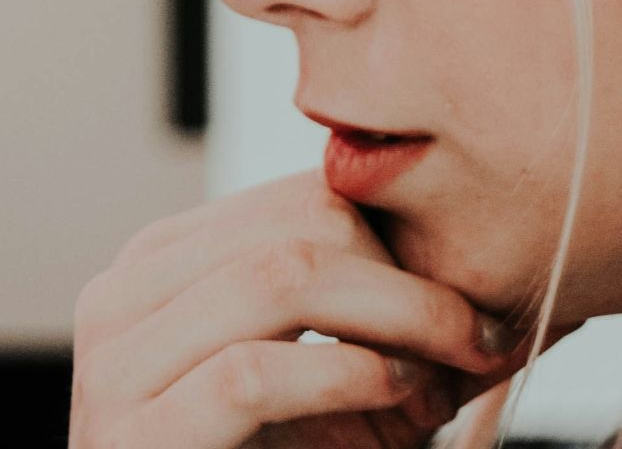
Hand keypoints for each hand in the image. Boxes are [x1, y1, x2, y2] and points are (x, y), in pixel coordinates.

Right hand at [68, 168, 581, 447]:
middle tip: (479, 340)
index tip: (479, 300)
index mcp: (165, 260)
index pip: (308, 196)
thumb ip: (373, 307)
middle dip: (413, 278)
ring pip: (282, 276)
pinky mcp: (130, 437)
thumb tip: (508, 244)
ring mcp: (113, 366)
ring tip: (446, 370)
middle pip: (304, 224)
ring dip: (399, 319)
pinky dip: (346, 375)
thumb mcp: (324, 371)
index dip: (408, 238)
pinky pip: (253, 373)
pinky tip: (394, 394)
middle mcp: (124, 295)